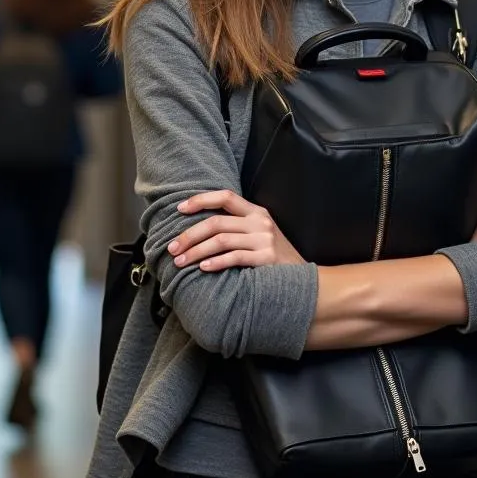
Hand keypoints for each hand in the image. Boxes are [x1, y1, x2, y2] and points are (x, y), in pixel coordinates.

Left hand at [167, 190, 304, 271]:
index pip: (225, 196)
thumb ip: (237, 227)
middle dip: (189, 235)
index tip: (179, 209)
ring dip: (196, 251)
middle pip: (216, 222)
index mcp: (257, 212)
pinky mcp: (266, 259)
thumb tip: (199, 229)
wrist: (305, 281)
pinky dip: (216, 262)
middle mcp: (260, 222)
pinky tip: (203, 268)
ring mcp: (264, 240)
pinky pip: (235, 258)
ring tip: (180, 262)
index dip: (201, 200)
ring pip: (221, 240)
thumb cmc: (274, 258)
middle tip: (172, 248)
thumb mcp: (260, 234)